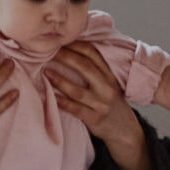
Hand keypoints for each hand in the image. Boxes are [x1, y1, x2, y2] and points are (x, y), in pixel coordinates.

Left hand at [42, 43, 147, 169]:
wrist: (123, 129)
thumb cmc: (109, 102)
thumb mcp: (108, 83)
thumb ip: (94, 69)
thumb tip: (69, 50)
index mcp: (109, 75)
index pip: (93, 54)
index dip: (75, 45)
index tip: (60, 41)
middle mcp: (107, 87)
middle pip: (85, 68)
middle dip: (65, 58)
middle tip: (48, 52)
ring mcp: (101, 104)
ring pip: (78, 90)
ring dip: (60, 80)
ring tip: (46, 72)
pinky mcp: (95, 118)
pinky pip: (75, 109)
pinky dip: (62, 102)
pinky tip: (51, 96)